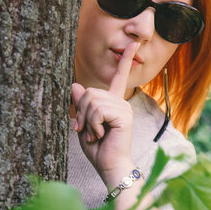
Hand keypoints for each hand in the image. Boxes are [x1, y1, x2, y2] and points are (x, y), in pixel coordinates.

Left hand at [71, 42, 140, 182]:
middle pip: (89, 92)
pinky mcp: (124, 115)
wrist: (110, 167)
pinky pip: (97, 111)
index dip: (127, 59)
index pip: (120, 76)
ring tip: (94, 135)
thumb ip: (81, 105)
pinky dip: (93, 125)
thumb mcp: (84, 124)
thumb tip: (75, 84)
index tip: (135, 43)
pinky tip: (101, 135)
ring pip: (91, 101)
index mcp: (114, 103)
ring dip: (86, 121)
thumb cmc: (98, 149)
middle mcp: (121, 102)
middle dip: (81, 113)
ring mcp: (123, 108)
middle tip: (86, 131)